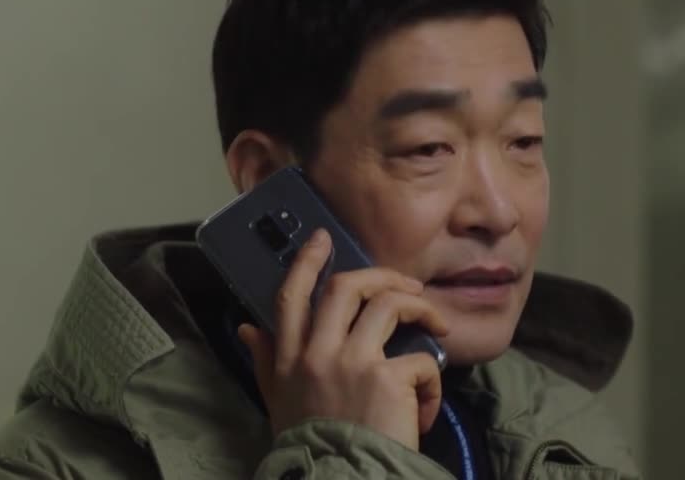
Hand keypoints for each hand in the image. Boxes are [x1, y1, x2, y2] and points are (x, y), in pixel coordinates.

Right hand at [238, 229, 448, 450]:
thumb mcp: (278, 402)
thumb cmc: (311, 445)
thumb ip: (265, 362)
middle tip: (405, 282)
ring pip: (388, 305)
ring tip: (436, 323)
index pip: (291, 296)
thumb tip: (248, 329)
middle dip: (380, 275)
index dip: (307, 261)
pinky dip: (432, 379)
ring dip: (420, 307)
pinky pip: (421, 359)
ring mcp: (352, 362)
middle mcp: (317, 354)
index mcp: (289, 358)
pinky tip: (428, 404)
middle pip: (345, 287)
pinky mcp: (387, 378)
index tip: (323, 238)